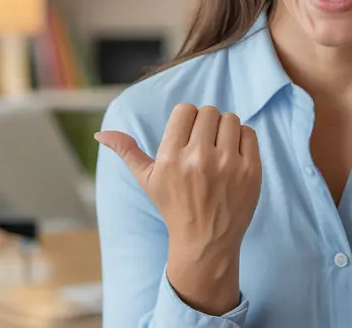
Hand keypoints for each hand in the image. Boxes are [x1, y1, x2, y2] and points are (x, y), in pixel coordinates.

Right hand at [96, 103, 260, 314]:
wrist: (205, 241)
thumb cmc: (174, 206)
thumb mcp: (147, 180)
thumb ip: (127, 152)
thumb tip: (100, 132)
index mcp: (172, 158)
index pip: (185, 110)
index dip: (187, 119)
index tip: (187, 136)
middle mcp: (199, 159)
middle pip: (209, 111)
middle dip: (206, 123)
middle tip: (204, 143)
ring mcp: (228, 165)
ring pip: (230, 119)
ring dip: (225, 129)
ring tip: (219, 148)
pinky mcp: (251, 172)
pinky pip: (249, 133)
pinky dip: (242, 139)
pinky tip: (234, 155)